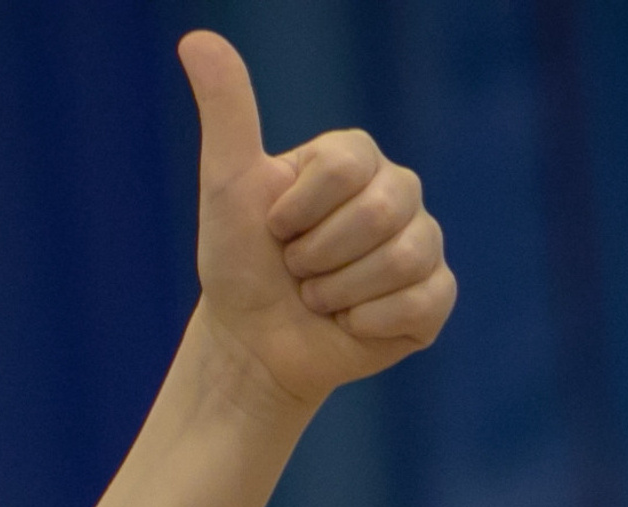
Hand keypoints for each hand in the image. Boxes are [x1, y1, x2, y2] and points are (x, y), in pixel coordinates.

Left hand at [181, 30, 453, 413]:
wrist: (249, 347)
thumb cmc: (240, 266)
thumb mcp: (228, 187)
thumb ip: (227, 113)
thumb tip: (195, 38)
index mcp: (356, 159)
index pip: (348, 167)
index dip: (296, 213)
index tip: (275, 231)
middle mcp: (399, 192)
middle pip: (383, 212)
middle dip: (317, 257)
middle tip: (296, 272)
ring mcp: (422, 244)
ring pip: (402, 260)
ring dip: (338, 294)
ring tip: (318, 299)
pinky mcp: (432, 299)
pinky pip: (421, 303)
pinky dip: (369, 323)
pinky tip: (349, 325)